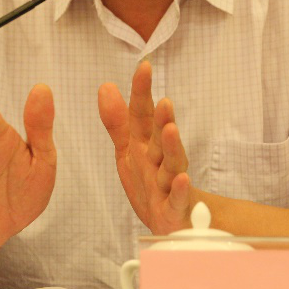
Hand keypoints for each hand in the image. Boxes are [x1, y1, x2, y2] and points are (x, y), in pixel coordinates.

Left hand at [98, 60, 193, 233]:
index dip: (142, 93)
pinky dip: (180, 190)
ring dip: (173, 148)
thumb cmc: (150, 183)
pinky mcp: (174, 209)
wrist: (173, 223)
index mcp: (146, 145)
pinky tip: (182, 179)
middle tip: (164, 100)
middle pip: (160, 137)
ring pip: (172, 164)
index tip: (144, 66)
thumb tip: (106, 85)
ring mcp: (169, 184)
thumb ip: (118, 121)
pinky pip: (177, 199)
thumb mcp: (129, 151)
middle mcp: (160, 160)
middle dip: (163, 119)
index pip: (144, 115)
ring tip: (171, 129)